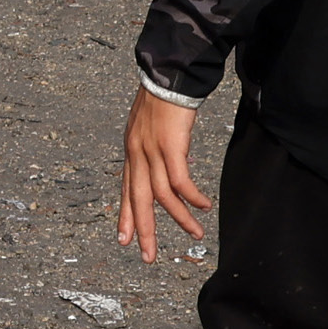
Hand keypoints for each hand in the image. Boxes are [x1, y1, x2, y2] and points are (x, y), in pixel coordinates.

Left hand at [117, 86, 210, 260]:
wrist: (170, 72)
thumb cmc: (165, 95)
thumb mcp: (153, 125)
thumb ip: (156, 147)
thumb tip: (174, 162)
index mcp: (132, 150)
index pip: (125, 189)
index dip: (125, 215)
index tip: (124, 239)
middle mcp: (136, 152)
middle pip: (138, 200)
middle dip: (143, 230)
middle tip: (147, 256)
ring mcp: (151, 150)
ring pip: (161, 196)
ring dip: (179, 218)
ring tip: (195, 234)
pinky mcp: (169, 146)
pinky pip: (180, 181)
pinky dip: (191, 197)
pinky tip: (203, 206)